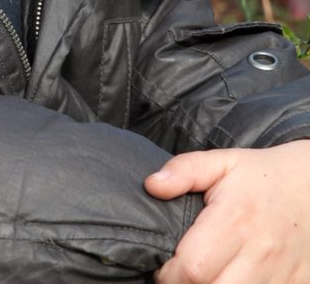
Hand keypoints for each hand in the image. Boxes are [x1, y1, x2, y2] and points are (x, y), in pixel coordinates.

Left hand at [145, 139, 309, 282]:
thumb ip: (183, 170)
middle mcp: (260, 253)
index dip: (169, 275)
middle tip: (180, 275)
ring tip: (205, 276)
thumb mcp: (221, 162)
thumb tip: (151, 185)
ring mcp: (283, 276)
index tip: (163, 266)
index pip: (193, 268)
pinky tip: (230, 278)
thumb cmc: (261, 176)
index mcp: (234, 220)